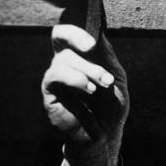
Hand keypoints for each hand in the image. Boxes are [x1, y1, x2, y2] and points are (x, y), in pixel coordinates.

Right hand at [42, 24, 129, 165]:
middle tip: (97, 55)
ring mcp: (55, 77)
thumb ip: (107, 57)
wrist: (106, 136)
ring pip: (63, 59)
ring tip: (103, 84)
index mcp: (80, 56)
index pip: (69, 32)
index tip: (92, 37)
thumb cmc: (111, 107)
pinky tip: (89, 89)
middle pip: (61, 38)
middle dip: (81, 44)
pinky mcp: (49, 93)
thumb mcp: (116, 79)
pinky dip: (74, 79)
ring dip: (87, 69)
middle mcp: (64, 63)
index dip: (76, 29)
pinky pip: (55, 76)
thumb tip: (98, 34)